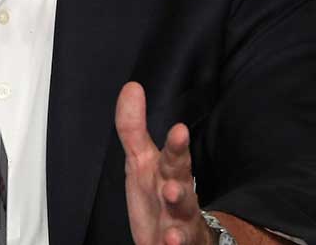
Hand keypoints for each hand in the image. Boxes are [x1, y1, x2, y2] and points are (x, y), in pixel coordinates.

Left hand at [115, 82, 213, 244]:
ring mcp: (181, 225)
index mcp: (169, 174)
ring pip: (183, 218)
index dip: (176, 146)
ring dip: (177, 209)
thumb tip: (131, 87)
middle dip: (180, 181)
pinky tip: (170, 241)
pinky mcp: (179, 244)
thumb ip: (133, 129)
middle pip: (182, 187)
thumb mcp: (141, 162)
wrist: (176, 238)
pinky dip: (175, 243)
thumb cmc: (159, 196)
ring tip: (171, 198)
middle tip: (174, 179)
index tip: (179, 130)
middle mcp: (179, 198)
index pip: (174, 157)